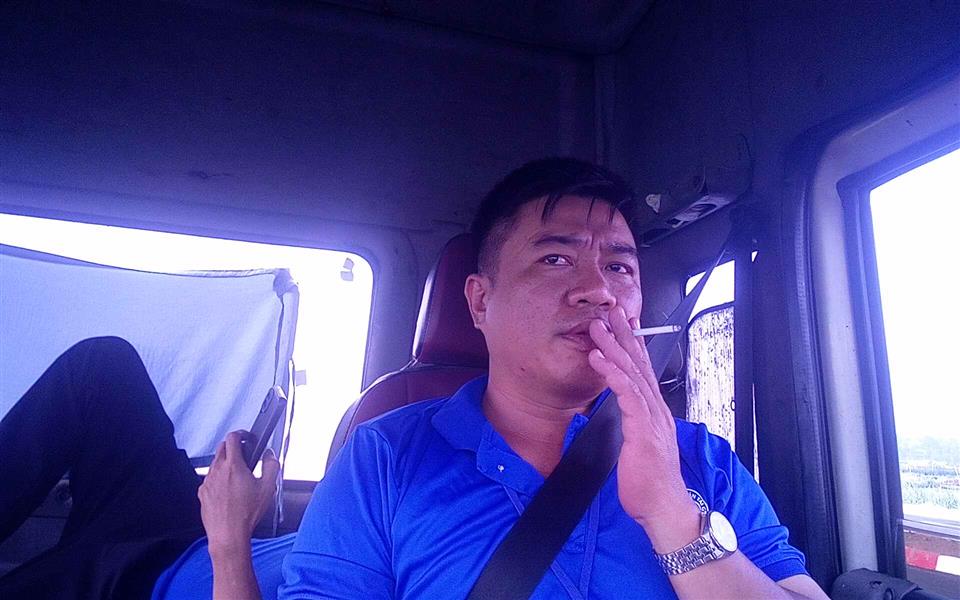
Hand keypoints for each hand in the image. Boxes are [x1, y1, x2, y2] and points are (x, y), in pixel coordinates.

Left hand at [198, 431, 280, 555]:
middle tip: (244, 455)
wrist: (228, 534)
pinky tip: (228, 490)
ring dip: (225, 463)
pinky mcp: (202, 492)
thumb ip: (271, 466)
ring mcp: (208, 481)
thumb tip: (269, 455)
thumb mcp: (267, 488)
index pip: (232, 438)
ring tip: (237, 477)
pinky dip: (218, 478)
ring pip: (215, 463)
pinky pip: (210, 478)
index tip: (247, 438)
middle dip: (233, 447)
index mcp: (233, 465)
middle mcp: (217, 470)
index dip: (241, 435)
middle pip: (222, 448)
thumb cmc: (246, 514)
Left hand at [587, 307, 700, 548]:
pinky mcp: (643, 429)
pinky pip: (626, 394)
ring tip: (597, 328)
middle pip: (639, 363)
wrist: (663, 507)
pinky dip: (612, 373)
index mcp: (654, 411)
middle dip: (624, 335)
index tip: (622, 323)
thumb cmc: (649, 481)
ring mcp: (651, 417)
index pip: (643, 370)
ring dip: (613, 348)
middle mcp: (656, 408)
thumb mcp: (639, 444)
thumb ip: (633, 423)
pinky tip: (599, 358)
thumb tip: (623, 410)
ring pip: (631, 373)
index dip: (632, 344)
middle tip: (611, 311)